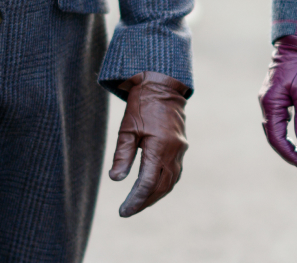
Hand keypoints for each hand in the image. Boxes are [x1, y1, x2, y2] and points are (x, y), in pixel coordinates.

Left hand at [109, 71, 188, 216]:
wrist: (163, 84)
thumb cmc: (142, 104)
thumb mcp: (128, 127)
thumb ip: (122, 154)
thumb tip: (116, 179)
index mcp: (160, 146)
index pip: (147, 183)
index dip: (135, 200)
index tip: (123, 211)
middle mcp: (174, 151)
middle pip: (161, 187)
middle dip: (144, 201)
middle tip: (128, 210)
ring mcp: (180, 149)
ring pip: (170, 181)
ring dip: (155, 195)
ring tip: (139, 203)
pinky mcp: (181, 146)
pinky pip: (175, 172)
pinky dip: (164, 184)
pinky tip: (154, 187)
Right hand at [258, 35, 296, 172]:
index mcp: (270, 104)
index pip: (278, 140)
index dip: (293, 157)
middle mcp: (265, 104)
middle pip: (274, 138)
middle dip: (290, 155)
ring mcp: (268, 101)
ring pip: (274, 131)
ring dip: (288, 146)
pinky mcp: (273, 97)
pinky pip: (277, 121)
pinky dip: (286, 134)